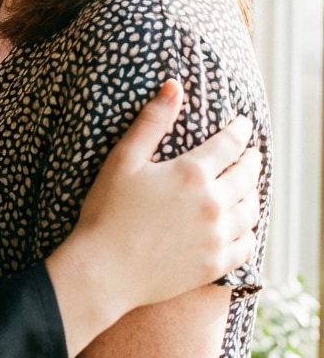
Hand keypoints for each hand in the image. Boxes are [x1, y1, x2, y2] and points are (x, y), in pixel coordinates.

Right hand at [46, 79, 259, 356]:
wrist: (104, 270)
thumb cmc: (106, 212)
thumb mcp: (123, 160)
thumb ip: (152, 122)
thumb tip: (174, 86)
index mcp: (192, 174)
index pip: (229, 144)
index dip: (239, 130)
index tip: (244, 123)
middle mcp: (213, 204)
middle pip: (247, 175)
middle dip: (252, 159)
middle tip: (252, 153)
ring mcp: (217, 237)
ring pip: (251, 209)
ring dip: (253, 193)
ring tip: (249, 187)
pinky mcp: (215, 265)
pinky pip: (247, 245)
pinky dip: (250, 231)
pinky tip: (244, 226)